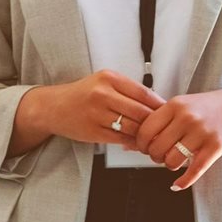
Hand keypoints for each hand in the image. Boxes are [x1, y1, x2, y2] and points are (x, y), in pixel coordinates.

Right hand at [14, 70, 157, 151]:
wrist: (53, 107)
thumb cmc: (82, 94)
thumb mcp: (103, 82)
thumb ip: (128, 91)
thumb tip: (157, 104)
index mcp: (109, 78)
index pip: (144, 93)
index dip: (160, 105)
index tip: (169, 112)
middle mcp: (103, 94)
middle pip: (141, 111)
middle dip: (155, 123)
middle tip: (165, 129)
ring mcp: (97, 113)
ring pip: (133, 127)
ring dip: (146, 135)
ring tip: (153, 138)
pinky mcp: (93, 131)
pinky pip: (121, 139)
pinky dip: (133, 143)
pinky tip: (137, 144)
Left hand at [133, 85, 221, 189]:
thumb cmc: (207, 106)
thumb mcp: (182, 104)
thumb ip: (160, 120)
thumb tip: (129, 143)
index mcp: (174, 105)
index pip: (145, 130)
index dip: (141, 144)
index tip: (144, 147)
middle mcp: (186, 117)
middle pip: (156, 148)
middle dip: (154, 157)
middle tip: (159, 156)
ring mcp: (202, 132)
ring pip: (172, 160)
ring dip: (169, 166)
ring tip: (173, 161)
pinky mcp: (216, 147)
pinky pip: (194, 171)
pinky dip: (182, 182)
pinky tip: (176, 185)